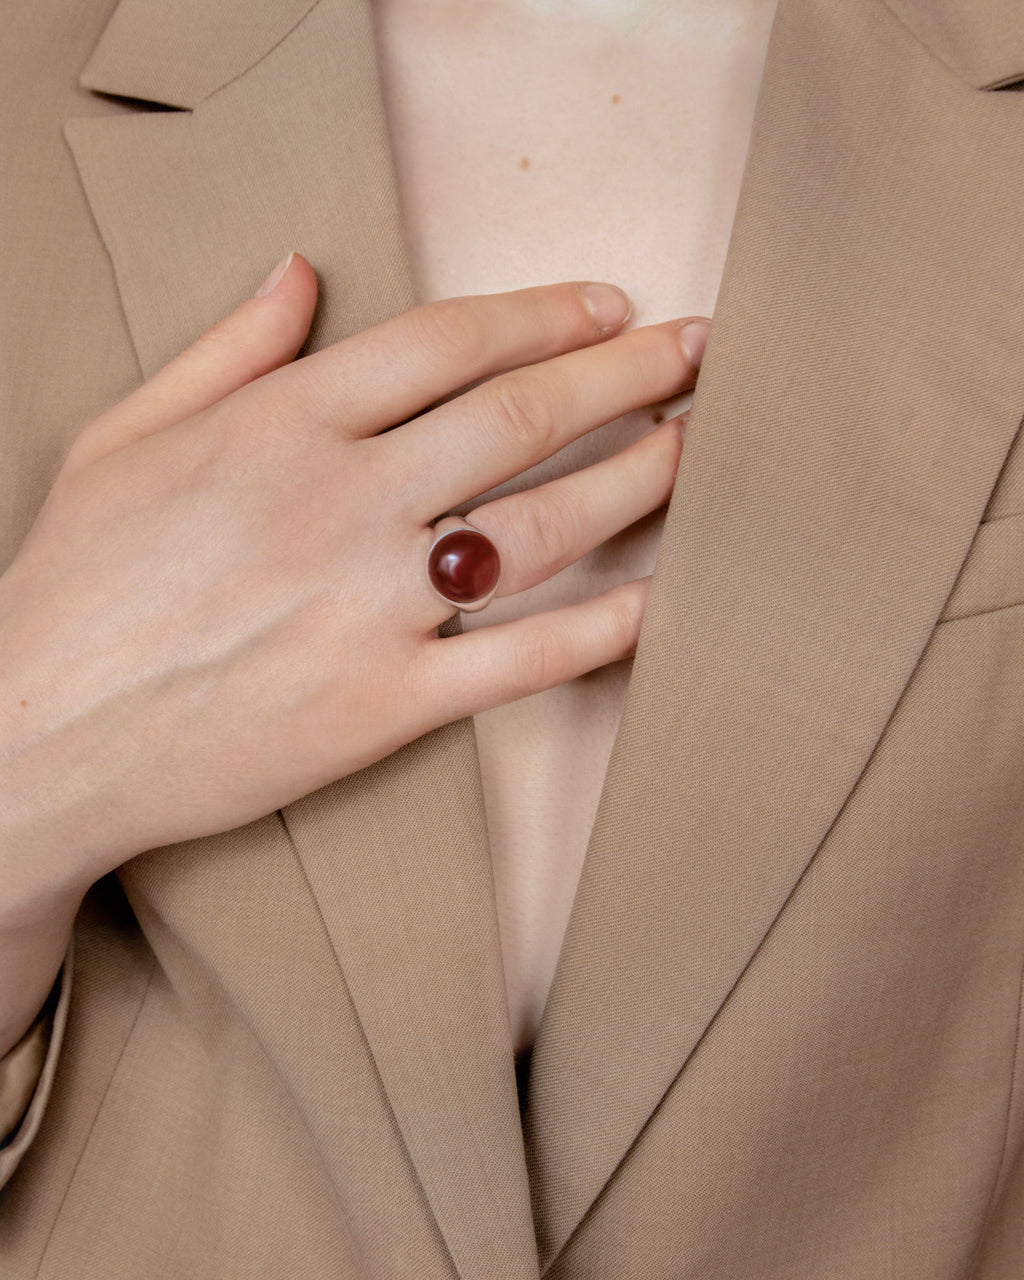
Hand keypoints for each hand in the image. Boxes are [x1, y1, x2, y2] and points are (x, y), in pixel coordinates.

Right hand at [0, 254, 705, 911]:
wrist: (34, 736)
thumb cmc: (72, 586)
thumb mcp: (124, 438)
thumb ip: (224, 348)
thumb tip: (298, 269)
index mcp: (282, 423)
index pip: (448, 341)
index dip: (544, 314)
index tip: (605, 306)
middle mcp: (340, 500)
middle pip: (519, 415)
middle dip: (627, 373)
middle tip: (697, 353)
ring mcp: (369, 605)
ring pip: (540, 525)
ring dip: (634, 478)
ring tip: (694, 449)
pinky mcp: (383, 704)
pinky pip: (520, 659)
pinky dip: (601, 629)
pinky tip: (658, 600)